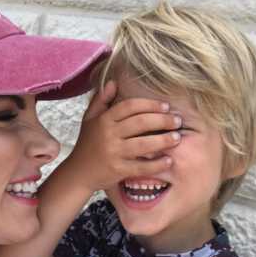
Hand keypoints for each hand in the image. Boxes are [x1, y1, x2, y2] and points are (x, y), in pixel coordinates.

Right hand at [66, 81, 181, 193]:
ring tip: (177, 138)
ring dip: (164, 140)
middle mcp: (109, 135)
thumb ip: (100, 100)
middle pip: (141, 123)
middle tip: (177, 121)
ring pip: (144, 144)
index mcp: (104, 120)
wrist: (78, 174)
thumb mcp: (89, 119)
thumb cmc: (87, 145)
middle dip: (163, 120)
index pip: (130, 106)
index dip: (150, 104)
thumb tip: (113, 82)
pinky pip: (142, 166)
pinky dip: (157, 164)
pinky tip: (169, 160)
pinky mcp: (118, 170)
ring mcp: (114, 153)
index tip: (166, 106)